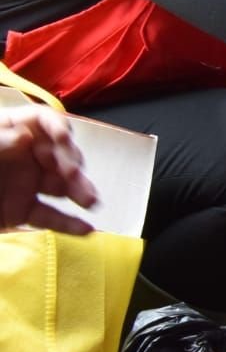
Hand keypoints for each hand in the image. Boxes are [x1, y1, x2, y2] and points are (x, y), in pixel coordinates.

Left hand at [0, 106, 95, 233]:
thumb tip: (25, 137)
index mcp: (6, 131)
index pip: (41, 121)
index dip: (56, 128)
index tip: (63, 141)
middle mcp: (21, 156)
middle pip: (57, 154)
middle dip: (72, 164)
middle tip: (75, 178)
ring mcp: (22, 185)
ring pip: (59, 186)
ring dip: (79, 191)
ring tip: (91, 202)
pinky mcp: (19, 212)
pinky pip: (48, 216)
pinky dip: (67, 224)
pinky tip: (87, 230)